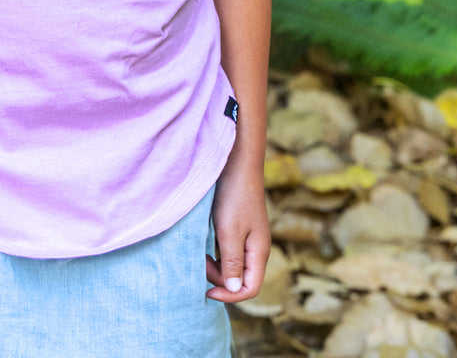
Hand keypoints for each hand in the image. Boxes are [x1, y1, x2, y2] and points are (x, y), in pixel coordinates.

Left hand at [205, 158, 269, 302]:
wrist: (237, 161)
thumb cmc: (234, 196)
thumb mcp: (229, 231)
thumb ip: (232, 262)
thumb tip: (234, 291)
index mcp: (259, 252)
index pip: (250, 289)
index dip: (229, 296)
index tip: (206, 290)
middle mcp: (255, 247)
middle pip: (239, 278)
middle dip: (218, 277)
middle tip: (198, 262)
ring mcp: (247, 235)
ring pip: (232, 263)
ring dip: (215, 263)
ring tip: (198, 252)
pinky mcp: (238, 225)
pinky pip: (227, 248)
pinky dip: (215, 250)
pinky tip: (202, 241)